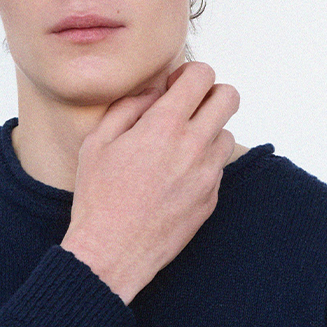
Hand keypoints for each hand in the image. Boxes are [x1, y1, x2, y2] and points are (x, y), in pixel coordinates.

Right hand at [60, 62, 238, 303]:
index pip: (202, 75)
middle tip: (189, 107)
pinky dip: (202, 164)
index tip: (176, 86)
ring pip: (227, 134)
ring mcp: (207, 175)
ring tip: (179, 148)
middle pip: (229, 98)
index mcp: (164, 126)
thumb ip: (128, 107)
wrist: (112, 253)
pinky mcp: (211, 199)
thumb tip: (153, 93)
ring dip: (208, 132)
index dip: (190, 73)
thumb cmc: (99, 199)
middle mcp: (194, 146)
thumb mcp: (98, 142)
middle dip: (211, 94)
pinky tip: (175, 178)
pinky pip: (217, 168)